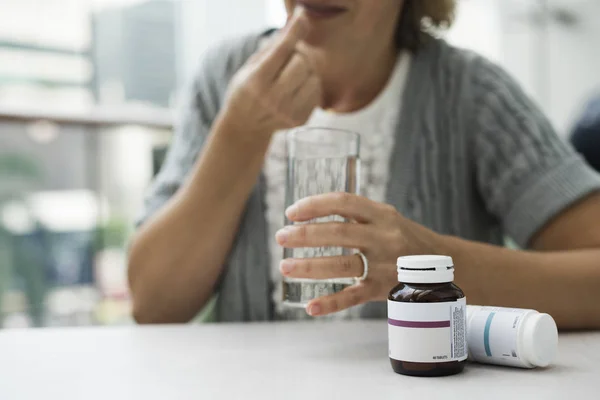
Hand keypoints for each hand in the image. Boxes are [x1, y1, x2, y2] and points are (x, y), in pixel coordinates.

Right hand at [222, 9, 320, 137]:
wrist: (245, 126)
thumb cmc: (246, 90)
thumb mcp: (250, 66)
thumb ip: (273, 47)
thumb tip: (295, 22)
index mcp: (256, 81)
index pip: (282, 50)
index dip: (294, 30)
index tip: (302, 15)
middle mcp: (272, 99)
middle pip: (302, 62)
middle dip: (299, 54)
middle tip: (290, 56)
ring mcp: (287, 112)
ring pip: (313, 77)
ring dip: (307, 70)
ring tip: (292, 75)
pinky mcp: (299, 120)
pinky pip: (317, 92)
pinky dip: (310, 85)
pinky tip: (296, 89)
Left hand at [276, 193, 443, 315]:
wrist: (443, 266)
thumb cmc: (404, 238)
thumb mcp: (385, 218)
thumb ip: (354, 215)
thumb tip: (307, 213)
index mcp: (382, 215)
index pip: (344, 202)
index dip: (315, 205)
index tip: (291, 212)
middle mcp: (384, 237)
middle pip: (339, 233)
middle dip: (305, 235)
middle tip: (281, 237)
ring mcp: (384, 265)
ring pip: (342, 265)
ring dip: (310, 267)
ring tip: (285, 267)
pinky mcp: (384, 290)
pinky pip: (354, 297)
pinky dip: (331, 303)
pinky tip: (311, 306)